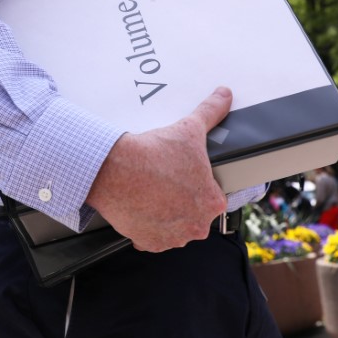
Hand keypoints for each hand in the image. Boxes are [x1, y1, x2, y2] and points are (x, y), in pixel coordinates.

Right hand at [86, 87, 231, 251]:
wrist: (114, 169)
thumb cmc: (152, 154)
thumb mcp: (188, 129)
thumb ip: (211, 112)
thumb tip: (224, 95)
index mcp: (212, 202)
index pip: (212, 196)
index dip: (197, 184)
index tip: (183, 176)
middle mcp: (196, 225)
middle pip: (193, 214)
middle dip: (181, 202)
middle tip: (165, 183)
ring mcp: (172, 237)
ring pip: (174, 227)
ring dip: (165, 215)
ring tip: (152, 193)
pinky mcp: (149, 243)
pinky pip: (152, 237)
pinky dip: (147, 226)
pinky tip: (141, 207)